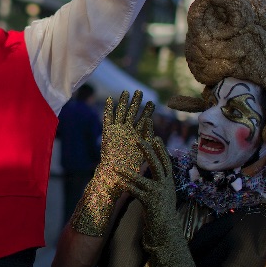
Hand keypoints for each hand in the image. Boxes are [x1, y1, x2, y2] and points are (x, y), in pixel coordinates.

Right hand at [70, 90, 154, 235]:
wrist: (115, 175)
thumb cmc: (130, 168)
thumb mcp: (144, 153)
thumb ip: (149, 144)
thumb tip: (158, 135)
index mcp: (136, 136)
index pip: (143, 120)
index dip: (147, 112)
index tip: (152, 102)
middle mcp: (126, 132)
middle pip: (131, 113)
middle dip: (135, 103)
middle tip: (139, 91)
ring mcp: (117, 131)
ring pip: (120, 113)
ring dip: (123, 102)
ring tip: (127, 92)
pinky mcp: (108, 132)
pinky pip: (107, 118)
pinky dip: (108, 109)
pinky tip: (110, 99)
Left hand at [117, 136, 205, 266]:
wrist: (166, 233)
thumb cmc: (161, 214)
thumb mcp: (161, 195)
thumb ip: (157, 183)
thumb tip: (150, 170)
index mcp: (169, 183)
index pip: (166, 162)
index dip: (160, 150)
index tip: (155, 136)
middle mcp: (166, 186)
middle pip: (157, 165)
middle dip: (148, 151)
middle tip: (139, 139)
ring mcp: (159, 195)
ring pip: (142, 178)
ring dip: (128, 171)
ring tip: (116, 164)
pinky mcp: (151, 203)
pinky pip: (136, 191)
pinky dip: (127, 185)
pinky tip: (118, 180)